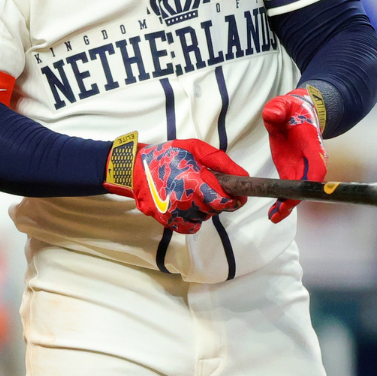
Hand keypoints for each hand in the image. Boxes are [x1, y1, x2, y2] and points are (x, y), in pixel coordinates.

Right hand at [105, 135, 246, 233]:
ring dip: (205, 208)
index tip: (237, 197)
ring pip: (203, 217)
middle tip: (209, 188)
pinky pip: (191, 227)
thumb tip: (242, 176)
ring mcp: (175, 213)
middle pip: (214, 210)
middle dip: (218, 201)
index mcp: (192, 181)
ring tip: (194, 193)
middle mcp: (184, 200)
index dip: (233, 201)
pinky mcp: (167, 221)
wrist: (134, 169)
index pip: (222, 201)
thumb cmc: (166, 156)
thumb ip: (220, 161)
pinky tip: (188, 206)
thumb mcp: (194, 148)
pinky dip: (193, 219)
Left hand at [261, 88, 325, 221]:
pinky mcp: (293, 172)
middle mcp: (311, 160)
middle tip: (280, 211)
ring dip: (288, 205)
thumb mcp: (282, 104)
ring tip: (274, 216)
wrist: (298, 112)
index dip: (311, 180)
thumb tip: (272, 114)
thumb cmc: (292, 109)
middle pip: (308, 184)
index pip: (317, 165)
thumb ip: (277, 109)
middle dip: (296, 198)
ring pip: (299, 190)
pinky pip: (290, 190)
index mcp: (312, 144)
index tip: (300, 192)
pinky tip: (274, 213)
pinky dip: (283, 202)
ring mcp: (303, 167)